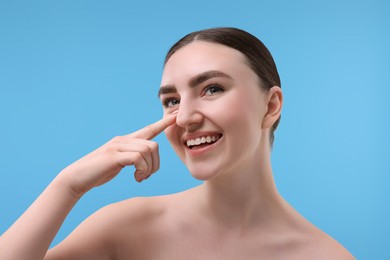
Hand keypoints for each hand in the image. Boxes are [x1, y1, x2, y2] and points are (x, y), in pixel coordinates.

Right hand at [58, 114, 176, 196]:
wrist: (76, 178)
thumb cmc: (98, 173)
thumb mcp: (119, 163)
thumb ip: (132, 158)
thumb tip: (145, 160)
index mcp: (126, 141)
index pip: (149, 129)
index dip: (163, 123)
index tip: (176, 116)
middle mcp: (123, 140)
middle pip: (153, 145)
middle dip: (155, 164)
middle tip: (146, 177)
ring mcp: (118, 146)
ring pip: (148, 151)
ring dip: (148, 169)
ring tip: (140, 178)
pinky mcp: (113, 155)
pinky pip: (139, 158)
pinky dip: (142, 170)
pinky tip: (136, 178)